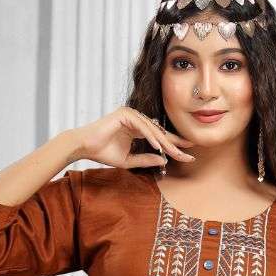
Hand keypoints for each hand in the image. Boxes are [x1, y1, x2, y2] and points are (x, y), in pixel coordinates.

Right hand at [72, 106, 195, 170]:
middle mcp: (137, 119)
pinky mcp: (125, 114)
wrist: (85, 146)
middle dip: (176, 143)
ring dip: (165, 143)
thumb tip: (164, 161)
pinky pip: (142, 127)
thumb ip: (145, 160)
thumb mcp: (129, 160)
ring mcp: (131, 114)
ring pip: (153, 130)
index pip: (160, 137)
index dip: (174, 146)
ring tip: (177, 153)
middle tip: (191, 152)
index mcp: (138, 129)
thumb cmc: (103, 152)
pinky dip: (150, 137)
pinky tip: (159, 147)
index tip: (188, 154)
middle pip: (160, 133)